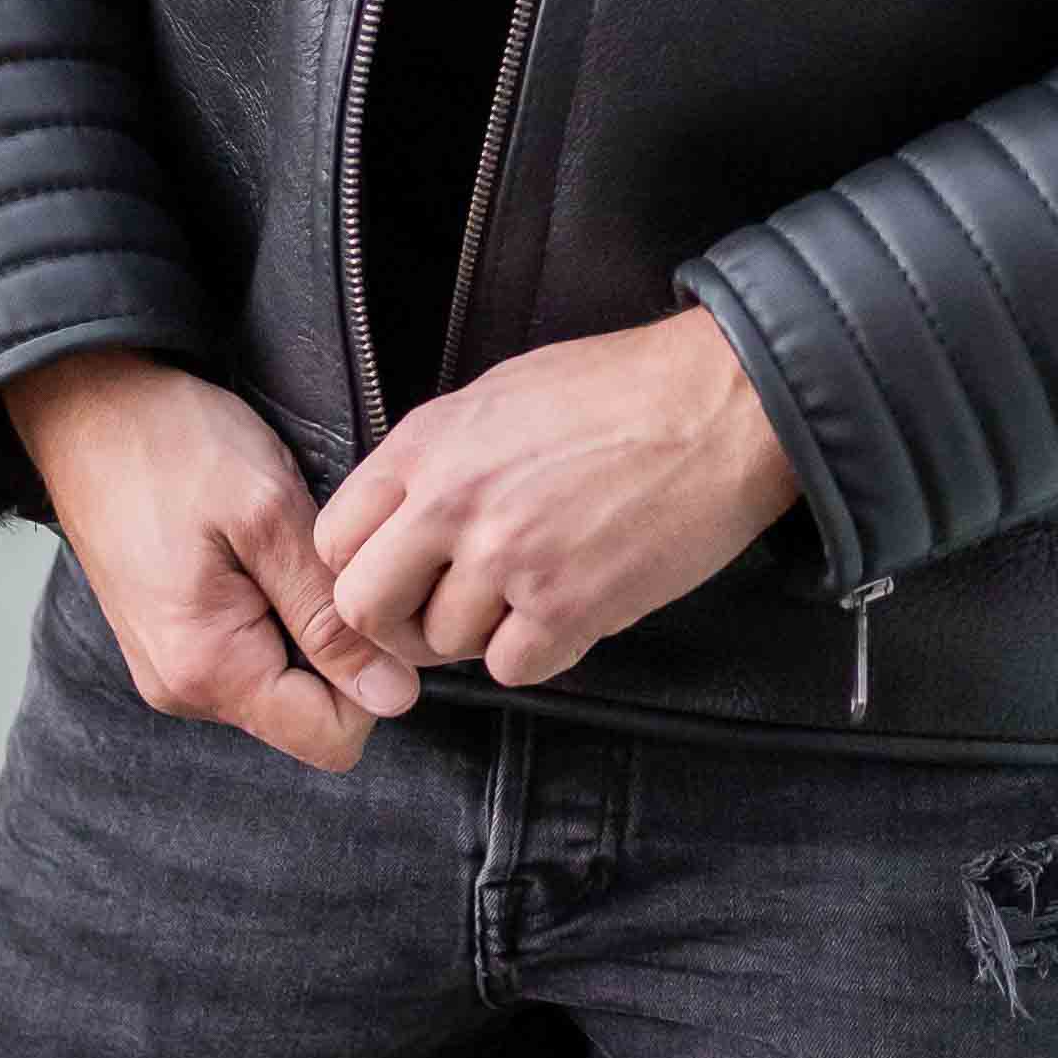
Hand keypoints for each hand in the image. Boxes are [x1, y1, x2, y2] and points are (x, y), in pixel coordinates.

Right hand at [4, 347, 420, 767]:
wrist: (87, 407)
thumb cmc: (174, 445)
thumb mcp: (268, 517)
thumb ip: (327, 616)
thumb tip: (394, 697)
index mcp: (208, 669)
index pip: (332, 739)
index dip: (374, 678)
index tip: (367, 601)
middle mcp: (184, 689)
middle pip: (309, 715)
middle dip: (339, 649)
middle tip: (321, 559)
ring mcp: (172, 668)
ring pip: (284, 684)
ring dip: (306, 625)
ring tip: (284, 548)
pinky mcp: (172, 641)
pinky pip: (252, 656)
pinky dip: (275, 614)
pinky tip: (261, 553)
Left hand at [316, 309, 798, 692]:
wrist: (722, 406)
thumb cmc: (624, 389)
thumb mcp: (501, 395)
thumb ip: (439, 459)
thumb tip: (403, 518)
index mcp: (430, 445)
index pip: (335, 538)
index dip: (361, 567)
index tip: (394, 575)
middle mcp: (454, 504)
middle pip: (364, 607)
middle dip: (397, 621)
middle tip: (439, 612)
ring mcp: (509, 559)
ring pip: (445, 644)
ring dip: (481, 632)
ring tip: (531, 590)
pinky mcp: (568, 607)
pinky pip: (514, 668)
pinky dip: (538, 651)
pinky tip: (570, 608)